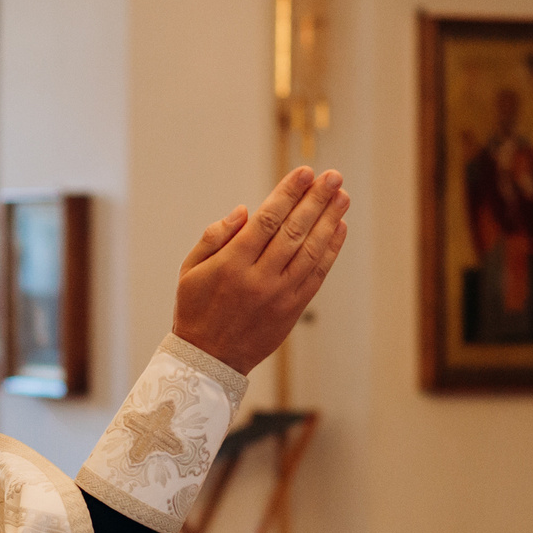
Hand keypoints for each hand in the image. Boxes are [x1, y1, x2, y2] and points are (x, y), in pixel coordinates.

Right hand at [172, 168, 350, 374]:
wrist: (209, 359)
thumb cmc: (196, 309)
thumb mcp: (190, 270)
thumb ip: (215, 237)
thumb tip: (245, 211)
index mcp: (232, 264)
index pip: (267, 219)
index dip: (288, 193)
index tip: (305, 173)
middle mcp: (259, 278)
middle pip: (294, 231)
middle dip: (315, 200)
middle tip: (333, 177)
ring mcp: (279, 295)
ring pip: (310, 251)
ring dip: (329, 220)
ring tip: (342, 196)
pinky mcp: (292, 310)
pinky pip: (316, 275)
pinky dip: (330, 250)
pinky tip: (339, 228)